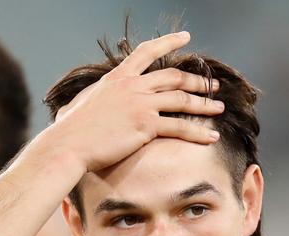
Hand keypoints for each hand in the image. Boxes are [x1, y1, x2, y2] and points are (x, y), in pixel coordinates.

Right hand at [47, 31, 223, 173]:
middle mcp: (132, 86)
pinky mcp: (145, 126)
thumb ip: (102, 94)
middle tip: (213, 87)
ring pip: (182, 100)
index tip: (186, 37)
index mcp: (119, 77)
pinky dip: (198, 132)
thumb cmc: (72, 129)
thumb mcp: (86, 100)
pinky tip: (211, 136)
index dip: (169, 42)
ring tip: (219, 109)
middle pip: (174, 77)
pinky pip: (179, 128)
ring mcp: (140, 104)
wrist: (69, 144)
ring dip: (205, 105)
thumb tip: (102, 96)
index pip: (148, 51)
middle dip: (198, 82)